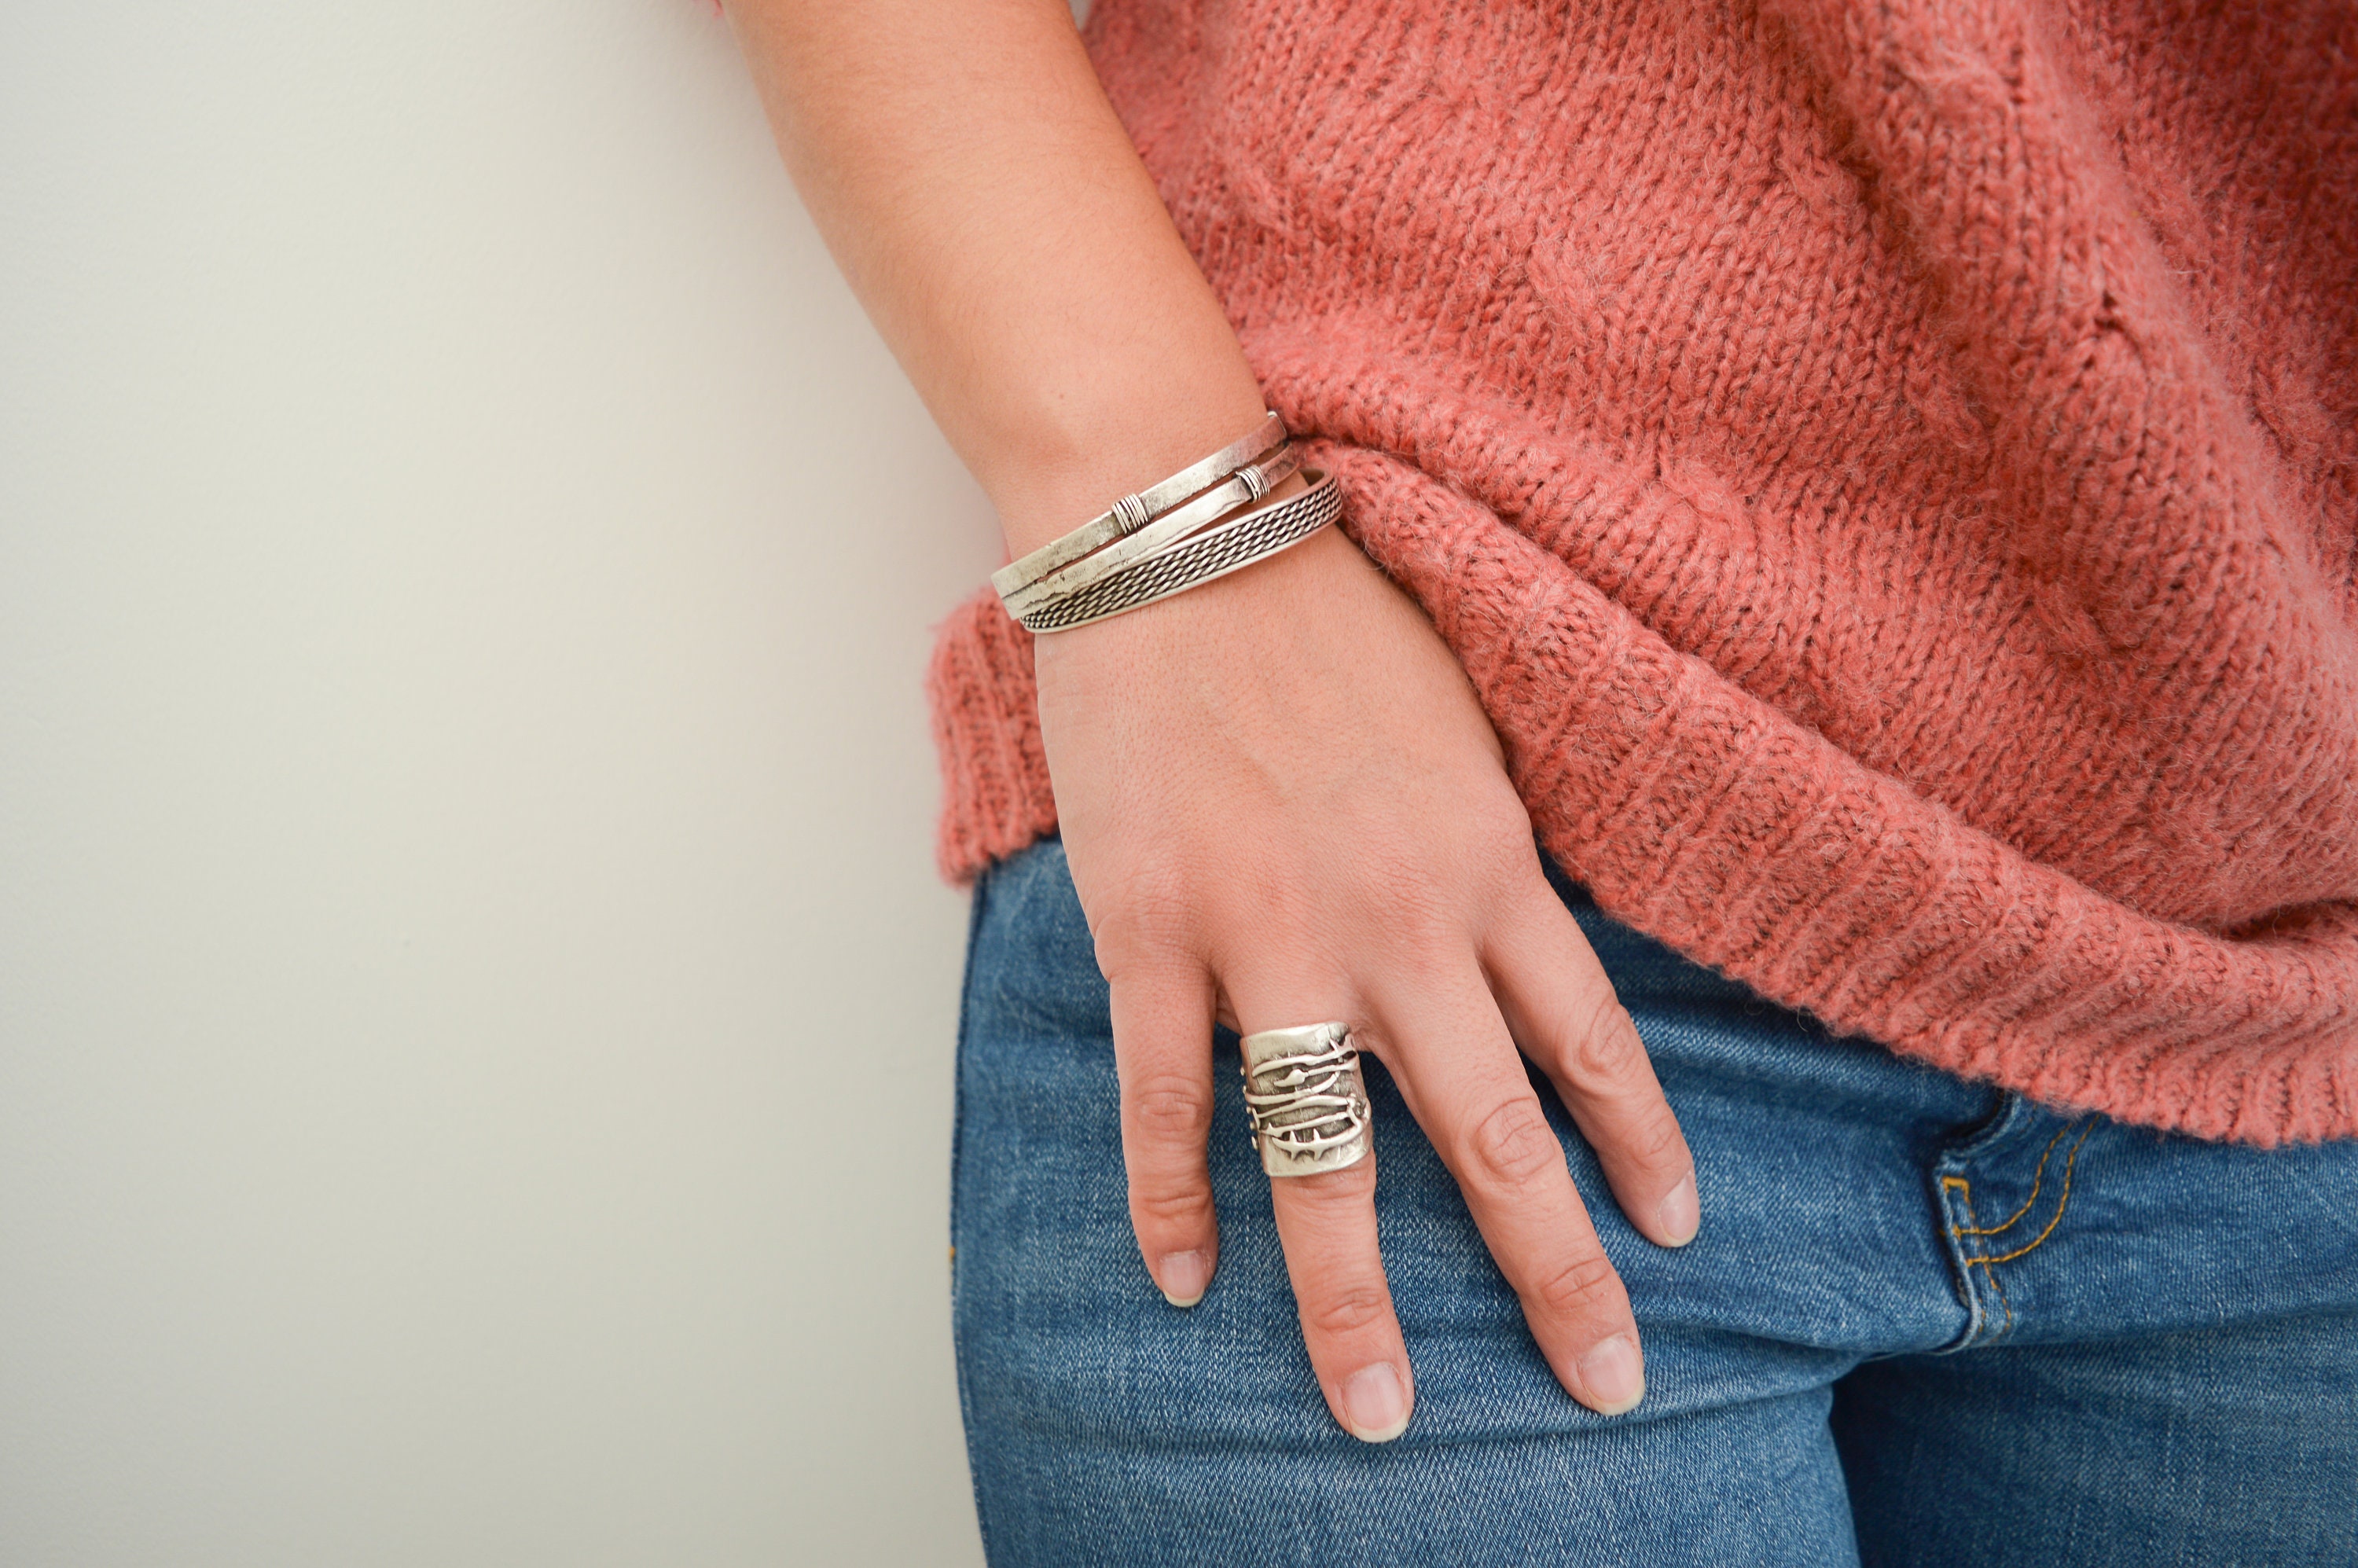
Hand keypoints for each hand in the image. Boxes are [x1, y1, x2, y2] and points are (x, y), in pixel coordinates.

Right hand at [1035, 518, 1700, 1441]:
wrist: (1185, 534)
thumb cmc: (1329, 614)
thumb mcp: (1465, 724)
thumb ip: (1496, 844)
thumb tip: (1525, 944)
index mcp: (1489, 864)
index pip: (1593, 1042)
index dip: (1642, 1150)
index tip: (1676, 1237)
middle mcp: (1399, 923)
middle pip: (1496, 1139)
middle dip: (1558, 1278)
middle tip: (1606, 1386)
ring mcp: (1271, 937)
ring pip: (1327, 1159)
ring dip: (1353, 1299)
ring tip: (1380, 1410)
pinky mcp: (1153, 930)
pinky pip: (1165, 1099)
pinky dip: (1170, 1200)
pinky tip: (1184, 1283)